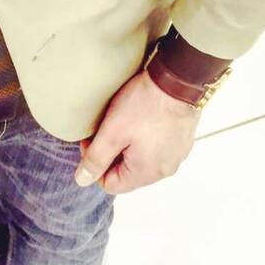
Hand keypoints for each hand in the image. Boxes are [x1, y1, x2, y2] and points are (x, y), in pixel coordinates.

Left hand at [74, 68, 200, 194]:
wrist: (179, 80)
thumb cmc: (146, 105)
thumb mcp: (112, 131)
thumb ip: (96, 159)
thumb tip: (82, 180)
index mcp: (146, 173)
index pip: (111, 184)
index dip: (95, 162)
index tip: (93, 138)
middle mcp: (164, 169)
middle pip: (127, 171)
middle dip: (112, 151)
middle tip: (106, 125)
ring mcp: (176, 153)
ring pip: (142, 157)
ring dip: (129, 142)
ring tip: (124, 118)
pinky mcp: (182, 138)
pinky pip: (157, 144)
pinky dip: (146, 135)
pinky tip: (142, 115)